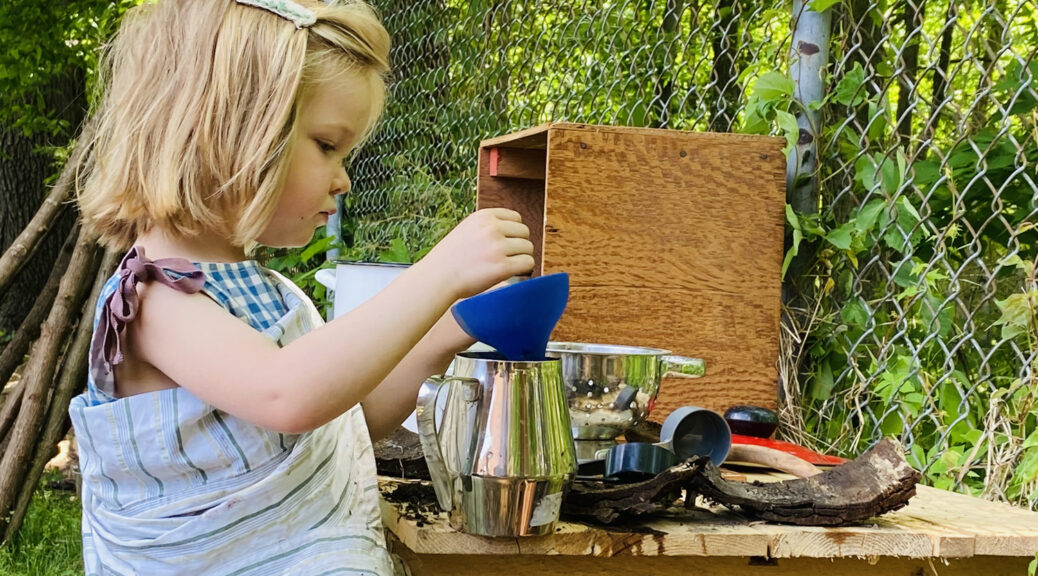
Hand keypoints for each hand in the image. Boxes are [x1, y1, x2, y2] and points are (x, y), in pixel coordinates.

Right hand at [418, 208, 534, 298]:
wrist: (437, 278)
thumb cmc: (451, 258)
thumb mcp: (467, 229)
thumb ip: (488, 226)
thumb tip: (515, 231)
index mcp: (483, 216)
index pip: (516, 218)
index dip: (514, 232)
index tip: (506, 244)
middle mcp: (492, 228)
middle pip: (525, 232)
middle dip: (519, 245)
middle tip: (508, 257)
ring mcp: (498, 247)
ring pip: (528, 248)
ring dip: (522, 258)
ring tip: (508, 266)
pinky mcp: (502, 266)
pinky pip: (528, 263)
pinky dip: (523, 269)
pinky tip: (513, 273)